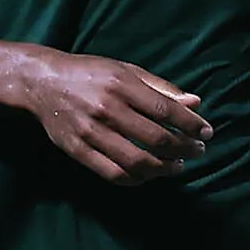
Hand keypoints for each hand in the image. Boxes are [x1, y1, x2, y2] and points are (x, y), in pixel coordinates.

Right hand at [14, 49, 208, 184]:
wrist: (42, 83)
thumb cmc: (90, 74)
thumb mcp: (126, 70)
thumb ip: (161, 88)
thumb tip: (195, 104)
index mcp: (121, 84)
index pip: (166, 111)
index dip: (192, 125)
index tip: (206, 133)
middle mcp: (107, 108)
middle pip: (156, 139)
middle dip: (184, 149)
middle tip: (197, 151)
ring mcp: (91, 133)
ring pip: (137, 162)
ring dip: (164, 169)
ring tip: (177, 166)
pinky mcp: (78, 151)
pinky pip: (114, 174)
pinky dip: (137, 179)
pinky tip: (149, 174)